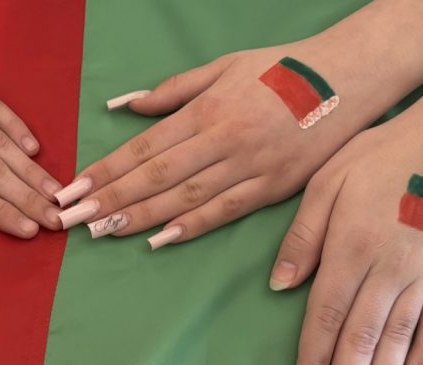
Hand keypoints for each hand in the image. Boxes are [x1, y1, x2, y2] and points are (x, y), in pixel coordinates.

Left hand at [53, 41, 384, 247]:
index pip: (145, 147)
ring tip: (103, 232)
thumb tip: (123, 106)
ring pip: (185, 197)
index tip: (74, 189)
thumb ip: (171, 90)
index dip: (106, 171)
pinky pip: (225, 211)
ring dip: (141, 217)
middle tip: (71, 220)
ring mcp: (250, 166)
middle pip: (156, 176)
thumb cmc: (282, 68)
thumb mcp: (224, 67)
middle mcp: (224, 139)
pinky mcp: (273, 188)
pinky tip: (159, 240)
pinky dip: (191, 226)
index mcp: (208, 109)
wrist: (350, 78)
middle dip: (110, 199)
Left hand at [269, 106, 422, 364]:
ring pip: (397, 340)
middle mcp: (384, 273)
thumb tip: (279, 287)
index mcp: (346, 254)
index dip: (312, 363)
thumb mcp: (323, 185)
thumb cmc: (376, 159)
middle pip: (359, 342)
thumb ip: (300, 239)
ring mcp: (422, 276)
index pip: (324, 321)